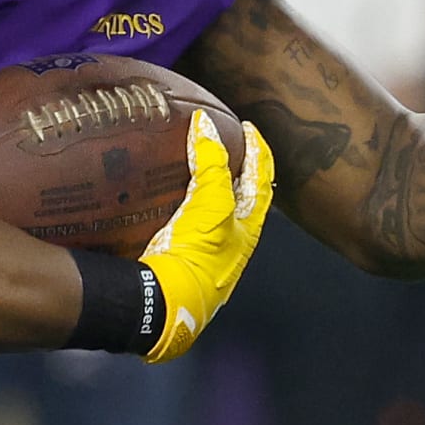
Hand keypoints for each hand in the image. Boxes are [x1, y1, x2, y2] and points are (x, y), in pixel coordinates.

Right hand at [138, 110, 273, 363]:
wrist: (163, 301)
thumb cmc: (198, 255)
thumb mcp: (213, 203)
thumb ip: (212, 162)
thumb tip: (205, 124)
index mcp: (248, 229)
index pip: (262, 180)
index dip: (258, 151)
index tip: (249, 127)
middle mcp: (231, 242)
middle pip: (240, 196)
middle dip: (236, 169)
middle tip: (225, 141)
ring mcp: (204, 251)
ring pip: (212, 209)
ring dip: (208, 185)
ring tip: (194, 159)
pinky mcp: (178, 256)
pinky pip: (183, 220)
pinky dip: (179, 201)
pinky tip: (163, 192)